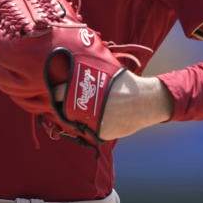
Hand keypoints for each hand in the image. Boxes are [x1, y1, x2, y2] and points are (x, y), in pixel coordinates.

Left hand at [52, 72, 173, 140]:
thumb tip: (75, 69)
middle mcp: (87, 107)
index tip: (56, 93)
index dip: (56, 93)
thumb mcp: (108, 73)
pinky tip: (104, 118)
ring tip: (87, 111)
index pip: (60, 92)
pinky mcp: (101, 133)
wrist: (147, 102)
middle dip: (65, 107)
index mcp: (86, 90)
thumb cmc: (127, 84)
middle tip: (67, 104)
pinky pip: (91, 130)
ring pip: (76, 122)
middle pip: (65, 109)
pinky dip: (94, 126)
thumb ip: (91, 75)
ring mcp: (93, 122)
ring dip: (77, 117)